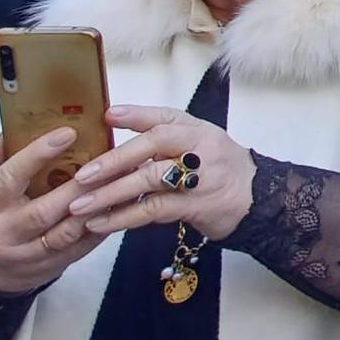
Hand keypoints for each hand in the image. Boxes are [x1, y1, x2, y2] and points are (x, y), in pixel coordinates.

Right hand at [0, 128, 109, 294]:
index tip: (68, 133)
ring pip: (67, 232)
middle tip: (111, 156)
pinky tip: (122, 204)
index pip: (9, 178)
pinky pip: (82, 248)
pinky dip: (104, 225)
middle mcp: (3, 234)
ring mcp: (27, 256)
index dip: (37, 155)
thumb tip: (15, 124)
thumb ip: (1, 158)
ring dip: (98, 205)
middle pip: (44, 210)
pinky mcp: (51, 268)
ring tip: (124, 178)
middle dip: (79, 184)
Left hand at [67, 105, 257, 241]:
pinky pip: (153, 210)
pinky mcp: (196, 206)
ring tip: (80, 206)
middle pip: (153, 146)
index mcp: (198, 130)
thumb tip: (116, 122)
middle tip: (82, 175)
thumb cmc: (220, 169)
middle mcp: (200, 147)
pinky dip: (123, 218)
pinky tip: (100, 224)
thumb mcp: (200, 143)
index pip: (165, 117)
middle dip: (114, 160)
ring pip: (149, 179)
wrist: (258, 199)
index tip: (107, 116)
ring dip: (111, 194)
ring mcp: (199, 177)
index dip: (136, 115)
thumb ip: (166, 137)